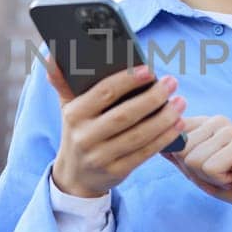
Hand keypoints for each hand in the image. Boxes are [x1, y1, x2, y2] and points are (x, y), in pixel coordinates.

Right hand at [45, 61, 186, 197]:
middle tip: (172, 82)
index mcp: (74, 115)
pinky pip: (144, 153)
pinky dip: (164, 138)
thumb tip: (51, 55)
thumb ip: (63, 82)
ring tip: (180, 101)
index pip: (103, 93)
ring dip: (164, 118)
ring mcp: (101, 157)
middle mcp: (85, 137)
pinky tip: (178, 124)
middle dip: (152, 97)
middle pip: (125, 115)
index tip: (149, 70)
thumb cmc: (78, 131)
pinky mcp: (117, 172)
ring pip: (138, 135)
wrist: (75, 176)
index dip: (127, 81)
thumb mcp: (68, 108)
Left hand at [165, 116, 231, 231]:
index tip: (207, 167)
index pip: (172, 137)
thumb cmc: (231, 182)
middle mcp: (217, 120)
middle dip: (196, 172)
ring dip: (209, 177)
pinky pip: (208, 168)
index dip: (184, 162)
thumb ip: (177, 156)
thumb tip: (155, 144)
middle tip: (220, 173)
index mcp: (205, 122)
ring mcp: (229, 130)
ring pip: (192, 160)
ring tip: (228, 174)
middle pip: (180, 151)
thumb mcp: (197, 170)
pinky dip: (219, 180)